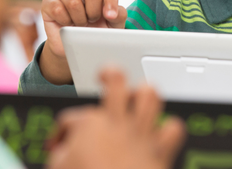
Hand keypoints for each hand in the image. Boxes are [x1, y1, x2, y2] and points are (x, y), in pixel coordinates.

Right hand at [39, 0, 126, 83]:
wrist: (74, 45)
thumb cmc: (95, 32)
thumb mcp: (112, 26)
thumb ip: (118, 16)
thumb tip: (114, 13)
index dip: (111, 4)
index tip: (110, 18)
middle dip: (94, 12)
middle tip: (91, 21)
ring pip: (74, 2)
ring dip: (79, 19)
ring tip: (79, 23)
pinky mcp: (49, 1)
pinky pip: (58, 9)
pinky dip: (65, 21)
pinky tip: (66, 24)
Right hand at [46, 69, 185, 168]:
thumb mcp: (58, 167)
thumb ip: (61, 152)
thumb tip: (63, 148)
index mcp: (91, 124)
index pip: (71, 118)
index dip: (61, 132)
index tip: (58, 148)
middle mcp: (119, 124)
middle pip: (117, 81)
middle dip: (109, 73)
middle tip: (105, 76)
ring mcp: (141, 136)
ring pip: (150, 95)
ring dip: (143, 93)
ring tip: (136, 96)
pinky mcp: (160, 152)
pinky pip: (173, 129)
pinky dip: (169, 128)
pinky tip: (160, 131)